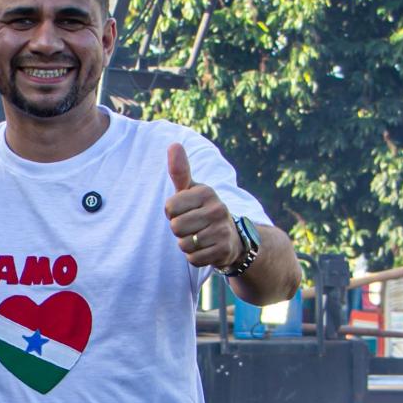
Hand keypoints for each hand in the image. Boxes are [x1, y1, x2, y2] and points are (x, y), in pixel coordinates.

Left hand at [165, 141, 238, 268]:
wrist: (232, 237)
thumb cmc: (203, 210)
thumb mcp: (192, 190)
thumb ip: (180, 170)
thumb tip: (174, 144)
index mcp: (206, 192)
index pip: (169, 208)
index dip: (172, 213)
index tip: (185, 211)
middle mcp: (218, 209)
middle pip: (175, 227)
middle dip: (179, 230)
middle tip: (193, 226)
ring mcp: (222, 230)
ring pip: (184, 244)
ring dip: (187, 245)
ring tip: (200, 237)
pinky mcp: (224, 250)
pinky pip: (193, 259)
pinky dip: (195, 257)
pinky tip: (206, 249)